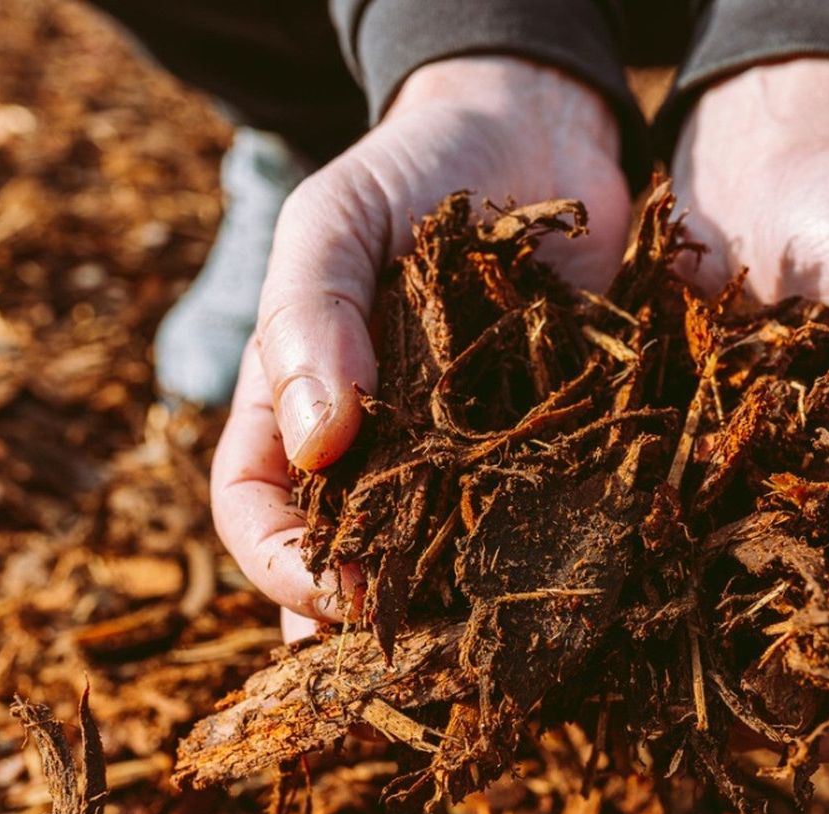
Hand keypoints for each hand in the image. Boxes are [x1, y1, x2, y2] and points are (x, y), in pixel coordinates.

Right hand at [210, 56, 631, 642]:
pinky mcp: (545, 444)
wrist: (532, 131)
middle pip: (348, 560)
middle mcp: (374, 448)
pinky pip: (535, 517)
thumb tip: (315, 445)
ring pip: (440, 559)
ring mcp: (460, 454)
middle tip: (416, 666)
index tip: (336, 594)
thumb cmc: (410, 169)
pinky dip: (544, 559)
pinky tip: (571, 594)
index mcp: (294, 406)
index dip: (282, 567)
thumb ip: (309, 315)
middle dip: (370, 620)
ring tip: (489, 656)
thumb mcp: (334, 220)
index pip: (256, 512)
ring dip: (455, 612)